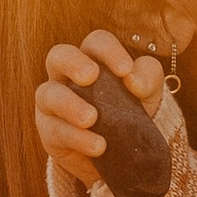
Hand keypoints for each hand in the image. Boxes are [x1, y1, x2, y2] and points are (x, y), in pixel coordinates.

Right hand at [35, 32, 166, 182]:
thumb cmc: (131, 112)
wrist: (122, 153)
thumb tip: (133, 80)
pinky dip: (76, 138)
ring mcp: (53, 103)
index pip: (96, 43)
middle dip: (72, 63)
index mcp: (93, 59)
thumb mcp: (148, 93)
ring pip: (48, 94)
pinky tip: (97, 146)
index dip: (109, 51)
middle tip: (90, 76)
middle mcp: (67, 76)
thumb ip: (147, 78)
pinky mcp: (50, 131)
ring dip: (69, 105)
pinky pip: (55, 130)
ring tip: (91, 119)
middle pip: (58, 55)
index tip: (125, 70)